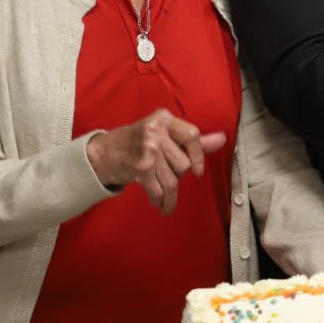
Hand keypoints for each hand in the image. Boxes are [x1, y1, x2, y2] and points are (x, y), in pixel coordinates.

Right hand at [86, 108, 226, 215]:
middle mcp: (156, 129)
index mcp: (165, 118)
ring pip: (172, 179)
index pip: (192, 136)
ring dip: (169, 196)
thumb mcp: (164, 135)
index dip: (198, 156)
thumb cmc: (137, 143)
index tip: (198, 171)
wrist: (101, 153)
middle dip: (176, 175)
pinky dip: (160, 200)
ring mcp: (148, 147)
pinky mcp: (140, 165)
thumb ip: (192, 140)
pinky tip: (159, 204)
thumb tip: (221, 140)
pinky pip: (159, 189)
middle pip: (183, 163)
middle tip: (164, 175)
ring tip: (167, 202)